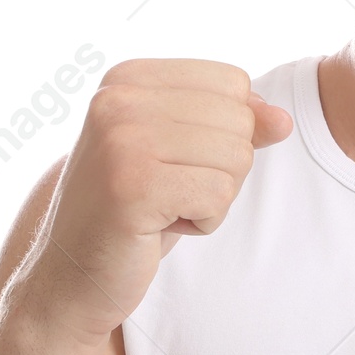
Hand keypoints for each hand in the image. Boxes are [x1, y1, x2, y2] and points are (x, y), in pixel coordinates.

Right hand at [23, 59, 292, 339]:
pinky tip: (159, 228)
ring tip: (161, 209)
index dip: (223, 133)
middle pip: (239, 121)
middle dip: (220, 170)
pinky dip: (203, 222)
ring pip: (236, 158)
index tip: (171, 162)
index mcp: (128, 77)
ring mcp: (122, 140)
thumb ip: (234, 126)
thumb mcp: (184, 157)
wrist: (71, 277)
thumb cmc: (134, 212)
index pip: (233, 83)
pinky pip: (220, 196)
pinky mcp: (134, 186)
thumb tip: (283, 119)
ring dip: (211, 199)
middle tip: (166, 192)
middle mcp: (118, 99)